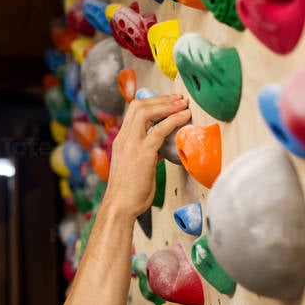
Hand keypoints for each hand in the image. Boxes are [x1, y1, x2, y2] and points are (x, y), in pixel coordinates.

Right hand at [102, 95, 190, 219]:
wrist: (120, 205)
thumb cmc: (129, 191)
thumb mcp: (136, 166)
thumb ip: (146, 153)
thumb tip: (160, 147)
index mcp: (121, 140)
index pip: (134, 111)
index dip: (153, 103)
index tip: (169, 103)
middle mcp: (124, 138)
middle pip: (138, 106)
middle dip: (161, 99)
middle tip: (178, 99)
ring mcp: (131, 144)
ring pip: (145, 112)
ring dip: (167, 105)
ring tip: (183, 104)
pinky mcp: (142, 153)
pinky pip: (158, 130)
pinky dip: (173, 120)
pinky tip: (185, 116)